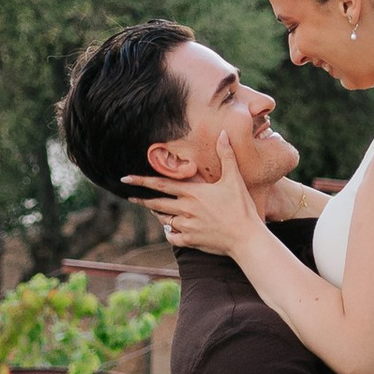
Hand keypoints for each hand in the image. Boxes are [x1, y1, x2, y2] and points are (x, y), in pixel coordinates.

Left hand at [133, 157, 266, 259]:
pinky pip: (172, 237)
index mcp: (192, 193)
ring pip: (164, 220)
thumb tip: (224, 133)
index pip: (161, 184)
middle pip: (156, 204)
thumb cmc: (241, 207)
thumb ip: (226, 155)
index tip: (126, 178)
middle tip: (130, 197)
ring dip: (159, 215)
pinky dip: (169, 233)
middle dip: (142, 200)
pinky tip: (170, 230)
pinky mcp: (191, 241)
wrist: (246, 237)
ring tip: (155, 211)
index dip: (141, 181)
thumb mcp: (234, 178)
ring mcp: (187, 226)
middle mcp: (185, 209)